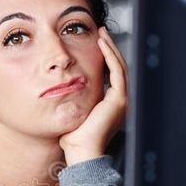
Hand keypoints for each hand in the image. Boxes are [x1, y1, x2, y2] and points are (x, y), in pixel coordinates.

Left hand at [59, 27, 127, 165]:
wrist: (82, 152)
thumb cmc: (74, 139)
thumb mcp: (74, 112)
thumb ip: (74, 99)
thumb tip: (63, 89)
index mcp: (112, 105)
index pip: (112, 75)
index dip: (106, 58)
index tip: (97, 43)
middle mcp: (121, 101)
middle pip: (119, 67)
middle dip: (110, 48)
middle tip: (102, 32)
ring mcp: (123, 100)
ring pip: (120, 66)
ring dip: (111, 48)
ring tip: (102, 34)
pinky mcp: (120, 99)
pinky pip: (117, 71)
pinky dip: (111, 55)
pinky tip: (103, 44)